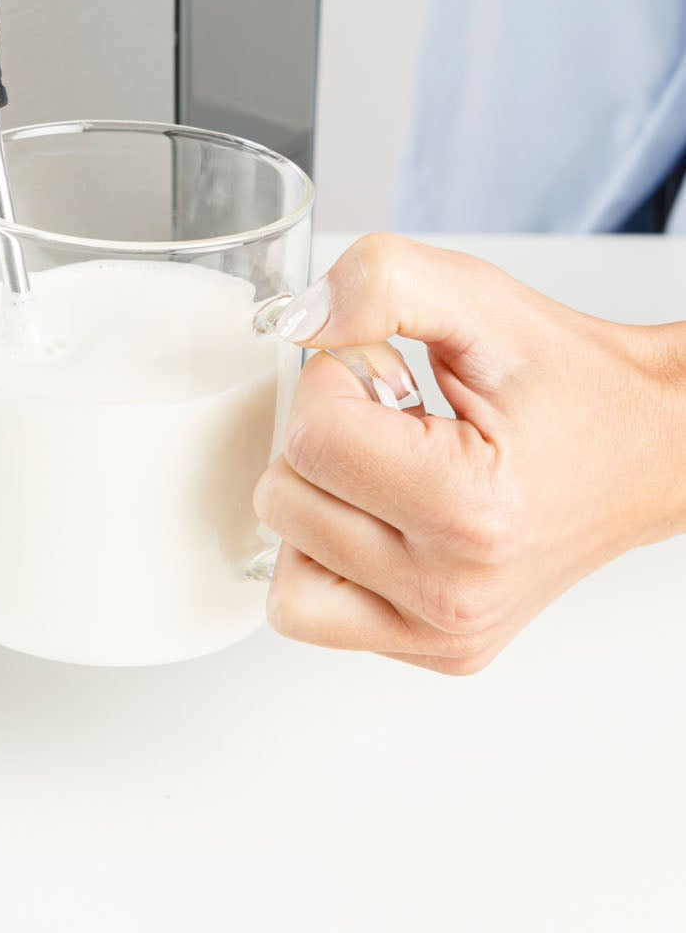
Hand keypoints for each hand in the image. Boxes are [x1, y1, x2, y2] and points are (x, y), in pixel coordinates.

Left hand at [252, 235, 685, 673]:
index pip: (311, 440)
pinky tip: (389, 515)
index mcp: (470, 514)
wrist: (653, 447)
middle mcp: (456, 594)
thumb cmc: (572, 381)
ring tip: (392, 473)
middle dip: (324, 440)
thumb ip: (381, 282)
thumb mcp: (478, 297)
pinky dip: (329, 557)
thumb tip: (301, 321)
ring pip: (285, 568)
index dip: (333, 380)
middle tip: (398, 424)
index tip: (390, 376)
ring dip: (320, 504)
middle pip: (283, 502)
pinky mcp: (439, 650)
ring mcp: (446, 634)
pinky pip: (313, 610)